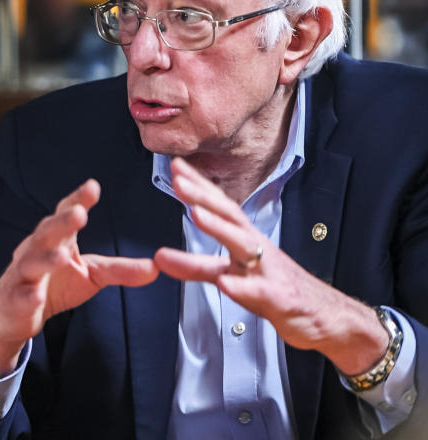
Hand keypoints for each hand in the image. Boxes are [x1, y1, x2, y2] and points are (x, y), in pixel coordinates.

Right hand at [0, 179, 158, 377]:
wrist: (13, 314)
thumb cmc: (53, 285)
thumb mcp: (91, 275)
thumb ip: (120, 270)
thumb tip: (157, 267)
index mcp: (56, 238)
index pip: (64, 213)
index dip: (77, 199)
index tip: (93, 187)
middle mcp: (36, 249)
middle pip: (47, 232)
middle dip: (62, 223)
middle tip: (79, 214)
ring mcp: (22, 274)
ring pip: (32, 262)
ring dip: (47, 259)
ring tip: (63, 256)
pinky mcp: (14, 299)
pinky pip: (21, 296)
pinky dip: (28, 296)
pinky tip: (37, 296)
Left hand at [154, 157, 387, 374]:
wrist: (324, 317)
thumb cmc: (275, 289)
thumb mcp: (230, 276)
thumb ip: (195, 266)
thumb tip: (160, 257)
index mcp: (245, 239)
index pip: (220, 206)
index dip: (198, 186)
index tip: (175, 166)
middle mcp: (257, 248)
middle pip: (230, 216)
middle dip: (204, 197)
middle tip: (178, 181)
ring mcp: (268, 271)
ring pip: (244, 245)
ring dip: (219, 228)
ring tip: (196, 214)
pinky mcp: (279, 298)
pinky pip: (258, 292)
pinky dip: (241, 287)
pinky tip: (224, 283)